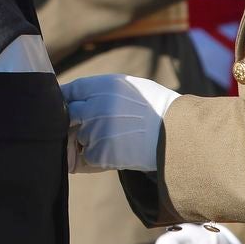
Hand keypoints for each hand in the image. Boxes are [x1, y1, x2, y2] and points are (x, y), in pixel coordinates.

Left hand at [61, 74, 178, 171]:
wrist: (176, 135)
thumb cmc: (154, 109)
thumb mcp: (127, 87)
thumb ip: (100, 90)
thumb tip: (76, 98)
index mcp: (103, 86)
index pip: (68, 91)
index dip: (67, 100)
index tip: (69, 106)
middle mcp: (95, 106)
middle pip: (69, 115)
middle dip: (77, 121)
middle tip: (96, 125)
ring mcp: (96, 130)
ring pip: (80, 137)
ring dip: (90, 140)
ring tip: (117, 137)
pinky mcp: (100, 153)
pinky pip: (88, 156)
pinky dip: (98, 157)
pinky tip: (119, 150)